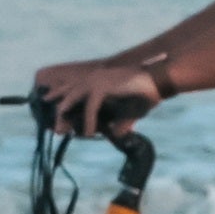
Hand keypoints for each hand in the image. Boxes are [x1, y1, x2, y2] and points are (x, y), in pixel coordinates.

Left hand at [32, 59, 162, 133]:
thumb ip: (119, 120)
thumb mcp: (127, 109)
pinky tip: (90, 134)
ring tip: (65, 133)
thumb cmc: (145, 94)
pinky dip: (88, 123)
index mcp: (94, 80)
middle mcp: (90, 79)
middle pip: (64, 96)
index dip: (58, 101)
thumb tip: (115, 133)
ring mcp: (94, 81)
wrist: (158, 81)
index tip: (56, 118)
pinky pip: (89, 109)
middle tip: (57, 131)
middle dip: (58, 114)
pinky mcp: (101, 87)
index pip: (68, 90)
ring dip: (65, 119)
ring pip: (69, 101)